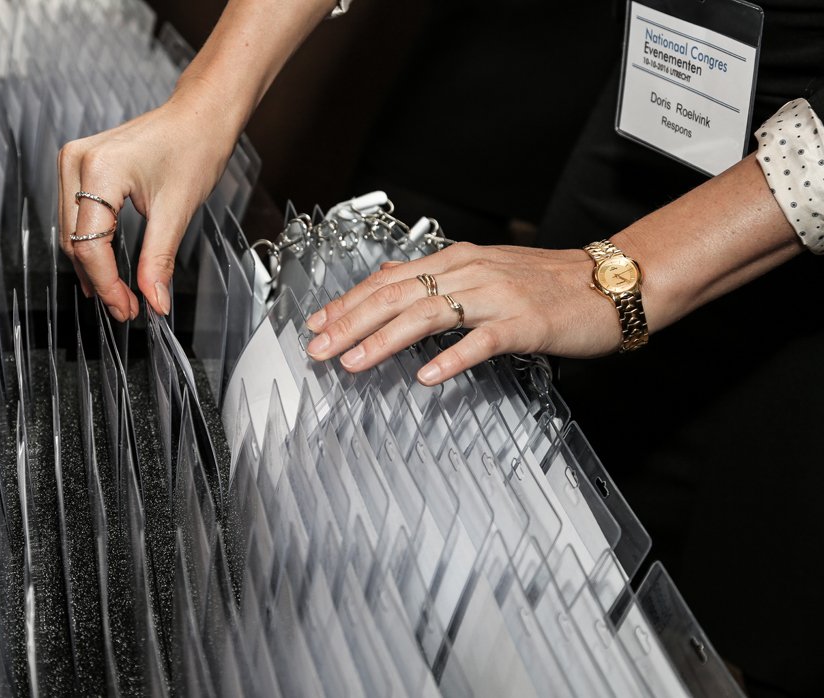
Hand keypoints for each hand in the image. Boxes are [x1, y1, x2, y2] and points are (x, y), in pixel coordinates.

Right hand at [58, 91, 238, 319]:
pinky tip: (106, 268)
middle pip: (75, 241)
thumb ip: (158, 261)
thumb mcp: (177, 212)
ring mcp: (75, 160)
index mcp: (99, 170)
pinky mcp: (81, 165)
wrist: (200, 116)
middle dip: (99, 281)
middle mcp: (77, 161)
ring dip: (92, 267)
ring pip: (72, 232)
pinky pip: (76, 216)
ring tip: (118, 295)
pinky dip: (91, 245)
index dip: (107, 285)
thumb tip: (154, 301)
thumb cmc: (193, 148)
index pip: (90, 245)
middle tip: (125, 309)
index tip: (127, 309)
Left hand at [303, 242, 622, 384]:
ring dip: (386, 340)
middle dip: (351, 322)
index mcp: (456, 260)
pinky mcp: (523, 322)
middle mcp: (470, 272)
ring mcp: (496, 296)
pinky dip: (451, 358)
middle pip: (398, 295)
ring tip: (354, 363)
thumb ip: (436, 278)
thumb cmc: (545, 281)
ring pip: (429, 314)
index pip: (388, 280)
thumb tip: (390, 280)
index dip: (348, 302)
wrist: (606, 282)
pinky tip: (427, 377)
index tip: (315, 323)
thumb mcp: (482, 270)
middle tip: (318, 348)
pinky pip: (481, 340)